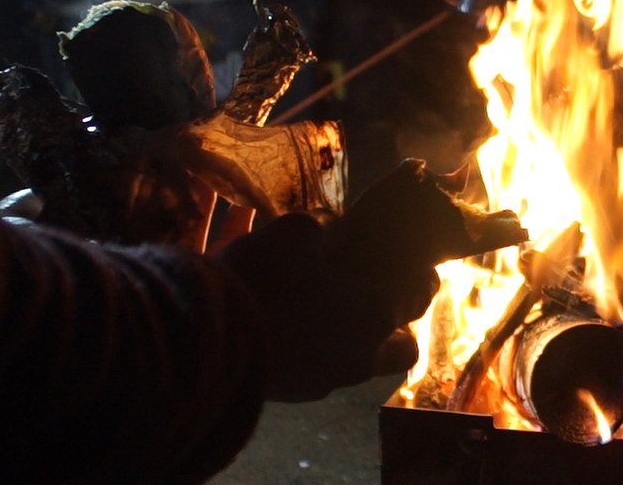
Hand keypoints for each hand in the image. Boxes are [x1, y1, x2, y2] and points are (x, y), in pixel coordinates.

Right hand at [217, 211, 438, 401]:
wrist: (207, 342)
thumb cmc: (267, 280)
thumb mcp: (295, 232)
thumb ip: (321, 229)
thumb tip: (329, 230)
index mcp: (376, 313)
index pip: (415, 295)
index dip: (411, 276)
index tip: (399, 261)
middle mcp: (361, 355)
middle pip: (397, 346)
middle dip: (388, 323)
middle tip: (364, 295)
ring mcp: (325, 381)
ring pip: (351, 357)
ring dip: (340, 332)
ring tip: (311, 301)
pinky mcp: (290, 394)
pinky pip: (311, 367)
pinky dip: (303, 345)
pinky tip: (279, 320)